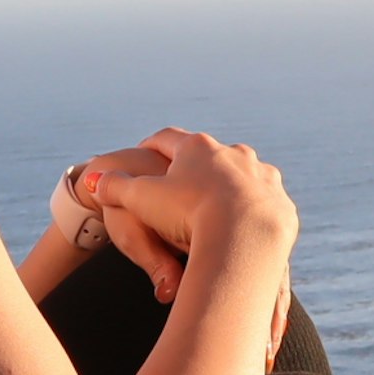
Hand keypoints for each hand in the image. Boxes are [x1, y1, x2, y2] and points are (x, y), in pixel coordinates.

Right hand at [82, 129, 294, 301]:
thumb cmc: (187, 213)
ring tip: (218, 208)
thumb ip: (116, 188)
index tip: (143, 153)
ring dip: (229, 189)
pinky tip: (246, 227)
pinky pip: (264, 206)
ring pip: (242, 178)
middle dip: (195, 168)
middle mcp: (233, 154)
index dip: (151, 146)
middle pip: (209, 156)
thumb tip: (93, 179)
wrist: (243, 234)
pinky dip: (253, 213)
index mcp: (197, 148)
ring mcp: (261, 176)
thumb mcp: (142, 200)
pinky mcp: (280, 203)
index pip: (167, 139)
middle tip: (183, 184)